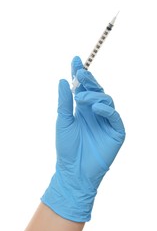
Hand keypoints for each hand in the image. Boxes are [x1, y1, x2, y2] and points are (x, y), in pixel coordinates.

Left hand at [41, 56, 124, 221]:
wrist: (74, 171)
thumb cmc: (67, 147)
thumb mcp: (63, 121)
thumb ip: (64, 101)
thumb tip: (63, 80)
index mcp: (83, 110)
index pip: (83, 88)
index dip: (80, 74)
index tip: (76, 59)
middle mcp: (95, 113)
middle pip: (97, 91)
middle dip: (89, 81)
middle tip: (80, 73)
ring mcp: (106, 121)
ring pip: (106, 100)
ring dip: (95, 96)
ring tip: (82, 99)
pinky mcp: (116, 131)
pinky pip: (114, 116)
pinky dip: (107, 110)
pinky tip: (96, 108)